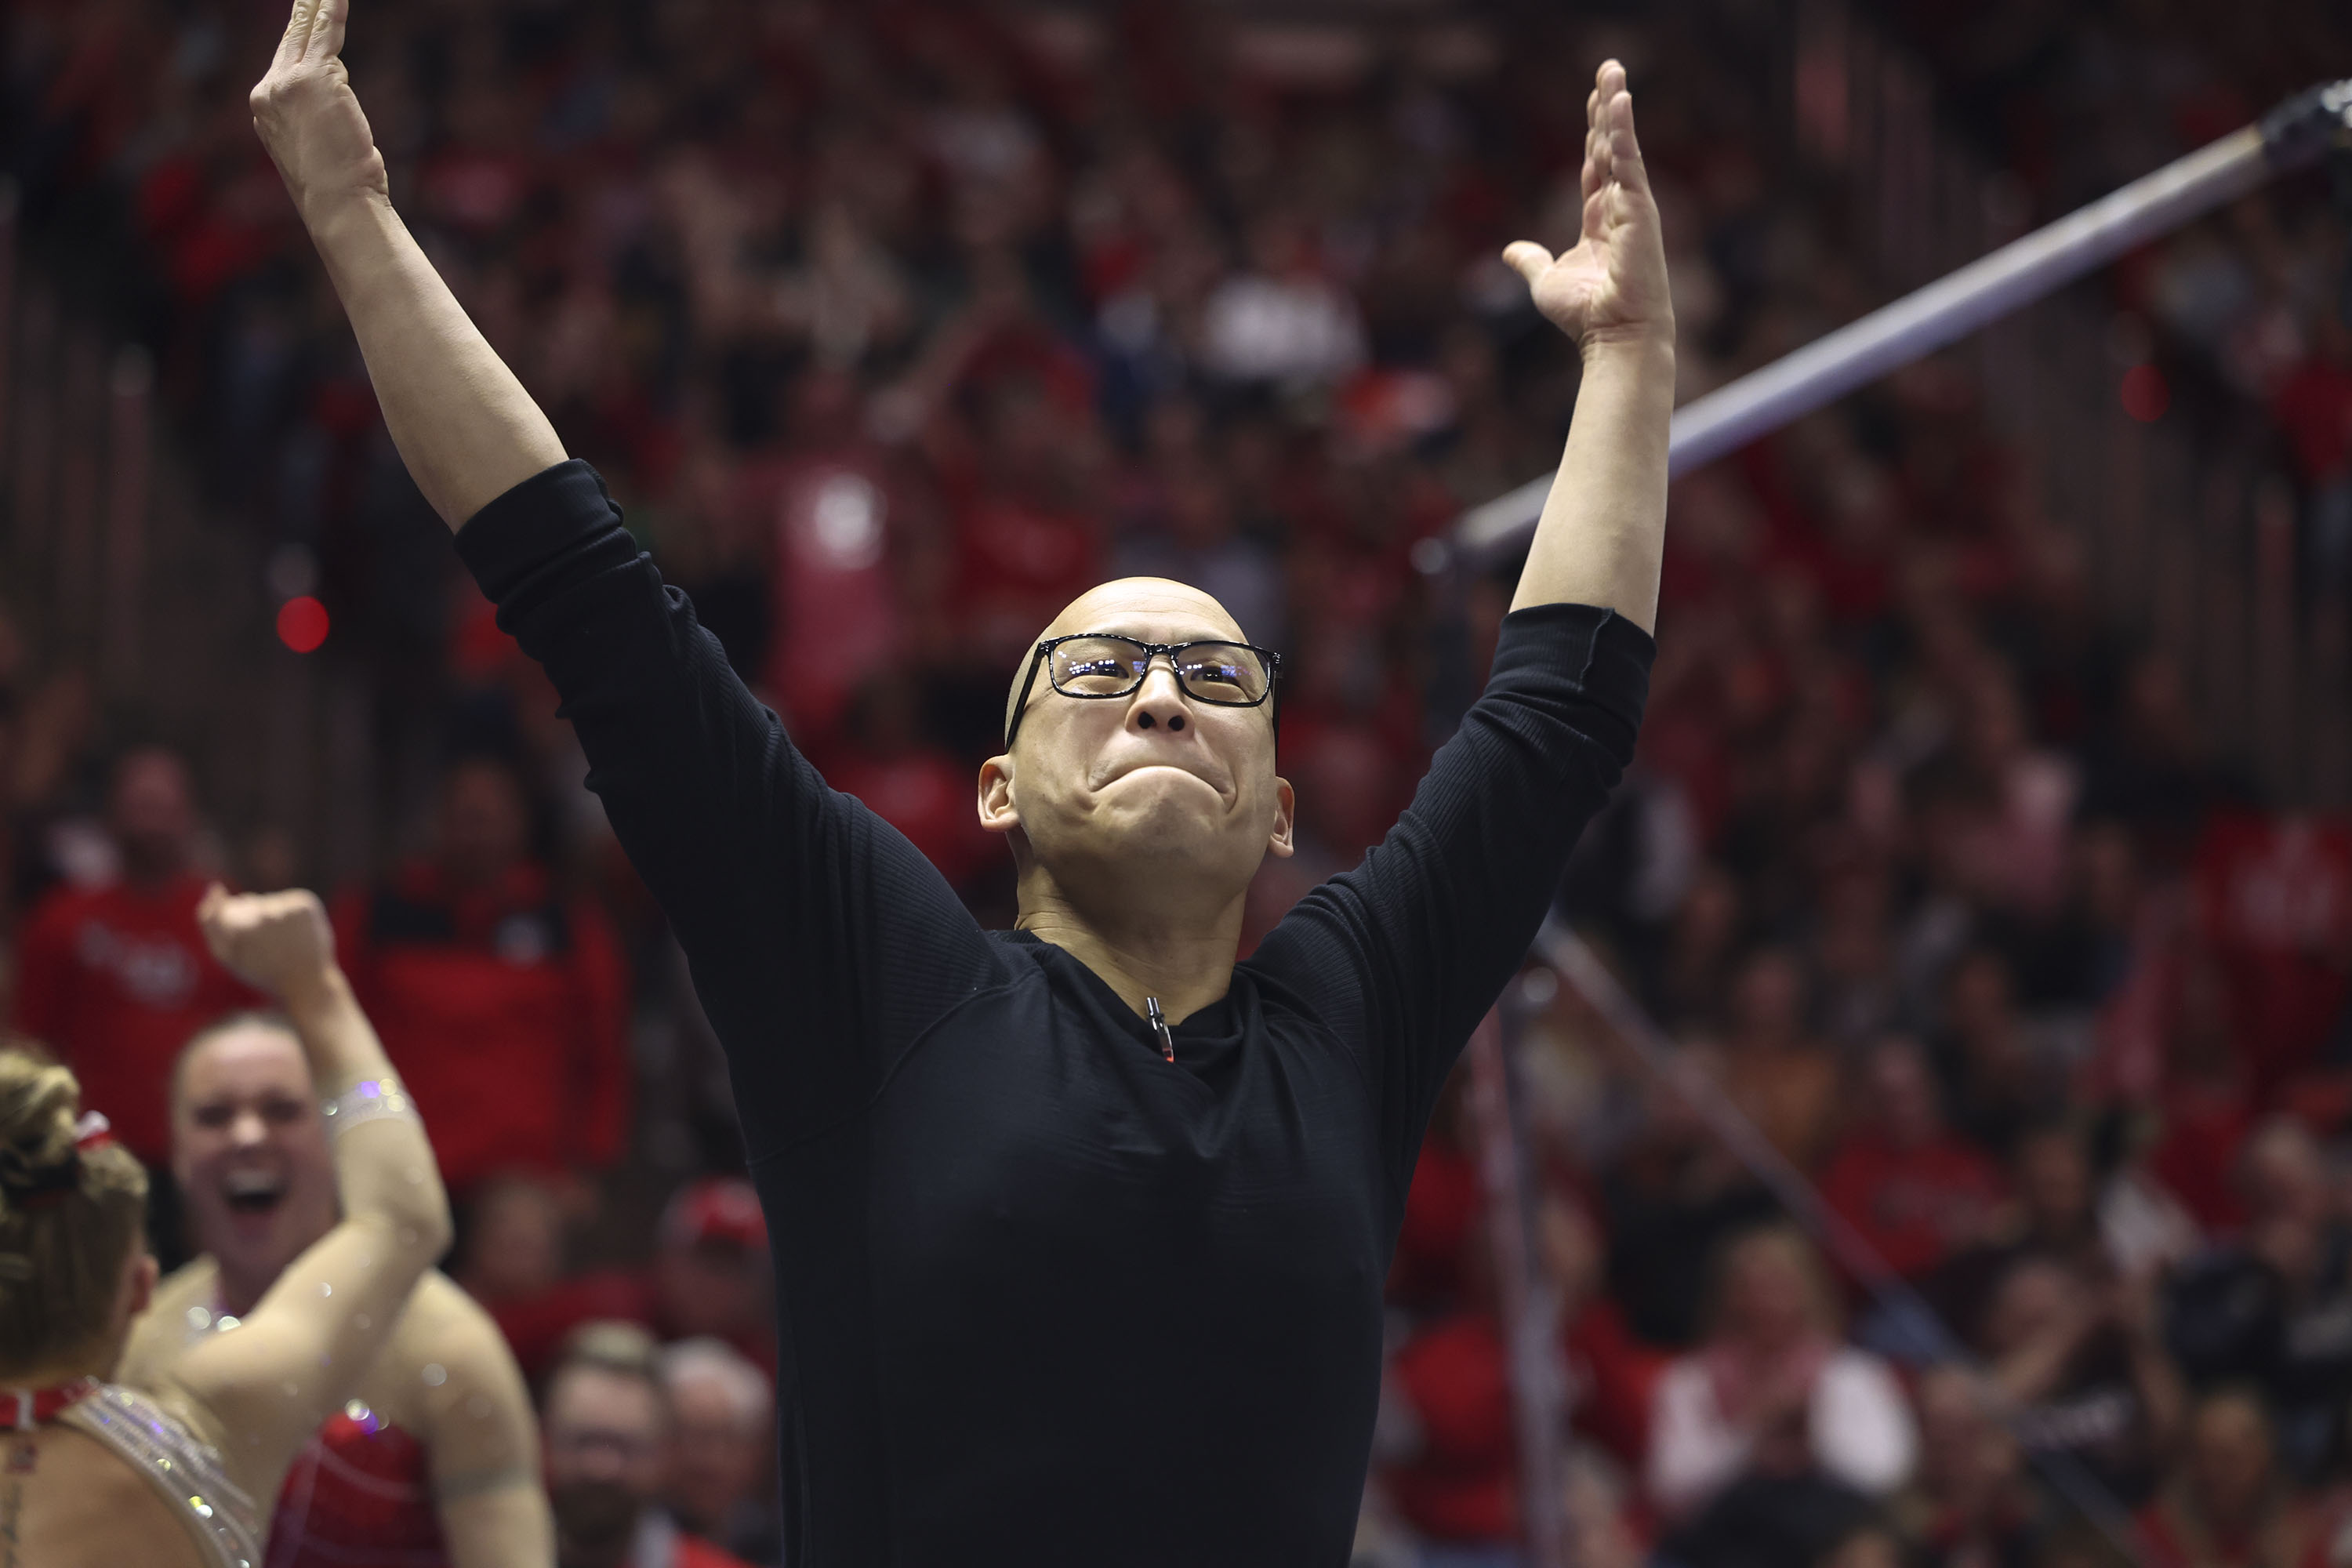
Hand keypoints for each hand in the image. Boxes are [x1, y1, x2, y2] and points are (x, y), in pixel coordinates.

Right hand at [198, 884, 338, 1000]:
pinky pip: (289, 901)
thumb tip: (215, 888)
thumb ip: (210, 922)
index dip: (234, 926)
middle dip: (252, 920)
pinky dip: (291, 914)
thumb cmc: (262, 972)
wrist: (307, 983)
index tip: (247, 941)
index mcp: (240, 930)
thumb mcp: (227, 954)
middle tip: (267, 948)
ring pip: (269, 902)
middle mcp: (264, 916)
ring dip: (273, 917)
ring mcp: (287, 909)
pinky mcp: (305, 904)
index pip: (225, 909)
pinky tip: (298, 933)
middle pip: (248, 903)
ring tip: (284, 942)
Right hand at [249, 0, 386, 218]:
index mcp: (265, 109)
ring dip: (320, 8)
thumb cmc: (337, 187)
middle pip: (289, 39)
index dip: (296, 36)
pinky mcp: (314, 79)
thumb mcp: (313, 144)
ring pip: (308, 35)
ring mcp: (287, 82)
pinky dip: (332, 10)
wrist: (337, 204)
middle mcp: (267, 90)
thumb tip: (331, 86)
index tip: (301, 15)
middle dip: (302, 12)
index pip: (283, 62)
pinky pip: (327, 34)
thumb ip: (311, 112)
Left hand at [1503, 61, 1672, 353]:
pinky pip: (1629, 162)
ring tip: (1613, 71)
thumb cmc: (1586, 316)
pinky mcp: (1640, 211)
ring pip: (1621, 146)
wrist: (1613, 338)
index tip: (1594, 100)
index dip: (1595, 133)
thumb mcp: (1546, 281)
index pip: (1597, 166)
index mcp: (1600, 221)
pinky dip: (1623, 131)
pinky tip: (1619, 101)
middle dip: (1608, 108)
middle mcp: (1620, 208)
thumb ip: (1531, 260)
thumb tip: (1510, 250)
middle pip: (1611, 146)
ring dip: (1616, 107)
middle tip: (1609, 69)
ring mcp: (1633, 207)